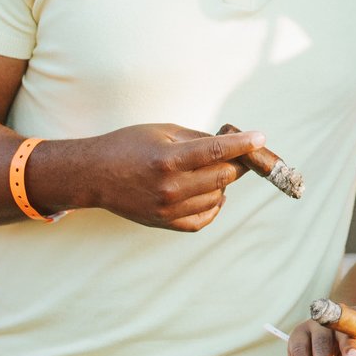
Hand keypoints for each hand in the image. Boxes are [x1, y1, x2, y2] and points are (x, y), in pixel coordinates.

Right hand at [78, 124, 265, 230]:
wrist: (94, 175)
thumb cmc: (129, 146)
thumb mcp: (163, 132)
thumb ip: (199, 138)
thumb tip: (232, 144)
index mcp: (168, 159)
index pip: (217, 152)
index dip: (242, 144)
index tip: (260, 138)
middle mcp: (170, 187)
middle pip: (223, 177)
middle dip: (237, 163)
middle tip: (239, 153)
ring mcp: (167, 209)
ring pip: (217, 198)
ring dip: (224, 183)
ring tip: (215, 170)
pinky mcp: (164, 223)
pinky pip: (202, 220)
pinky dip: (214, 206)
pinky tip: (213, 193)